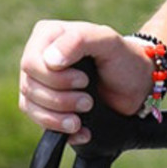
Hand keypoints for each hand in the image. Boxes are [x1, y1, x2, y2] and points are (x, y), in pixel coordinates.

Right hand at [18, 21, 153, 146]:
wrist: (137, 86)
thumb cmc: (122, 58)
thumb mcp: (107, 40)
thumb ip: (79, 41)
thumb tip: (50, 61)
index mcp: (46, 37)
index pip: (30, 63)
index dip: (54, 78)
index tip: (84, 80)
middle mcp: (38, 59)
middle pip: (29, 87)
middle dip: (60, 99)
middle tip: (88, 101)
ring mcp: (39, 84)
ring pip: (29, 106)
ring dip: (59, 117)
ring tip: (86, 111)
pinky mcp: (45, 107)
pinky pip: (39, 123)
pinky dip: (61, 131)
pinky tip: (82, 130)